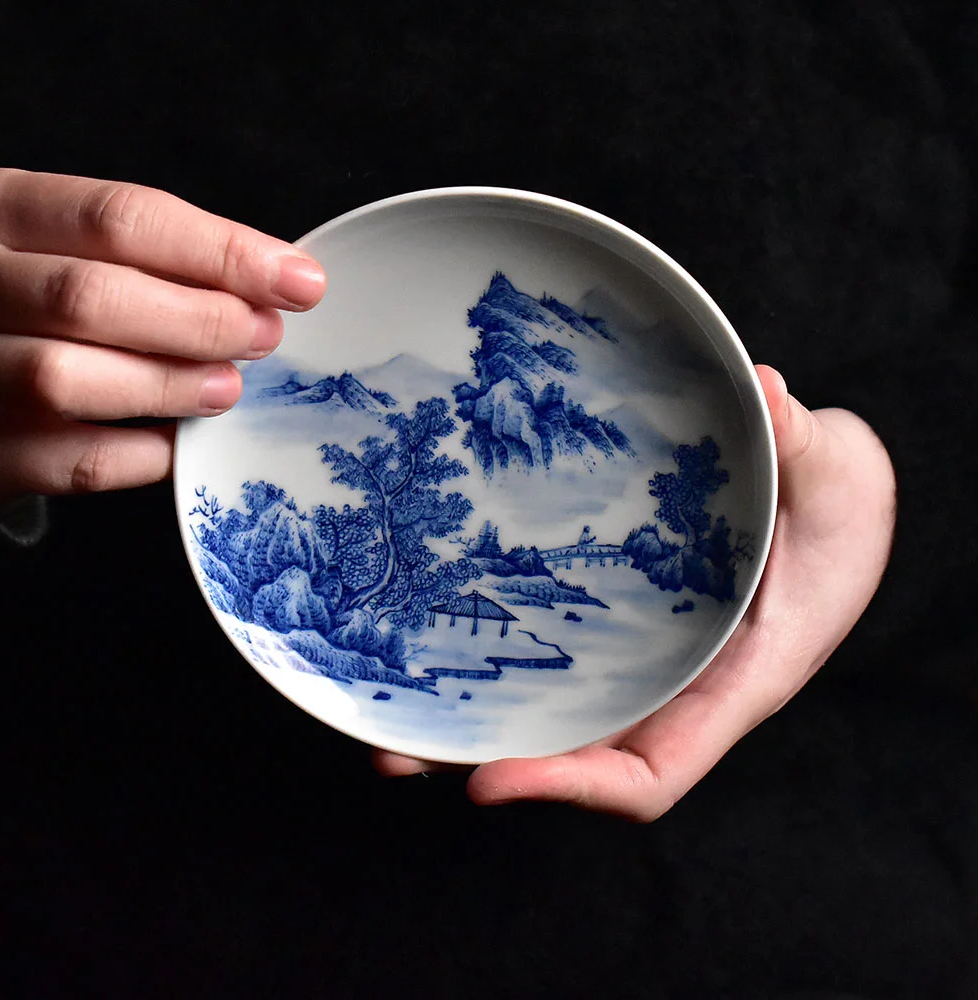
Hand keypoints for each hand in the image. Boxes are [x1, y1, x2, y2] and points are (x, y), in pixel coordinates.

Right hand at [0, 169, 324, 505]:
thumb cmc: (18, 299)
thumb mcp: (56, 245)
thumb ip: (144, 258)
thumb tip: (268, 287)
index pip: (119, 218)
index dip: (222, 252)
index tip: (297, 281)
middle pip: (92, 296)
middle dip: (203, 320)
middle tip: (264, 337)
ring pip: (63, 377)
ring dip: (169, 384)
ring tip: (227, 388)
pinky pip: (65, 461)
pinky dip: (137, 456)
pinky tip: (176, 443)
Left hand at [374, 365, 896, 819]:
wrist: (821, 502)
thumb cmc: (838, 508)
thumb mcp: (837, 474)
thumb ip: (805, 445)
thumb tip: (760, 392)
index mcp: (728, 686)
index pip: (648, 773)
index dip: (570, 788)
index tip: (487, 779)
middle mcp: (669, 687)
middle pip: (571, 753)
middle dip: (484, 757)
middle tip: (389, 745)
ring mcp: (634, 655)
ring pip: (546, 704)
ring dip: (467, 709)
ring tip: (380, 698)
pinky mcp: (612, 617)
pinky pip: (546, 646)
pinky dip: (489, 645)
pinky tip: (426, 615)